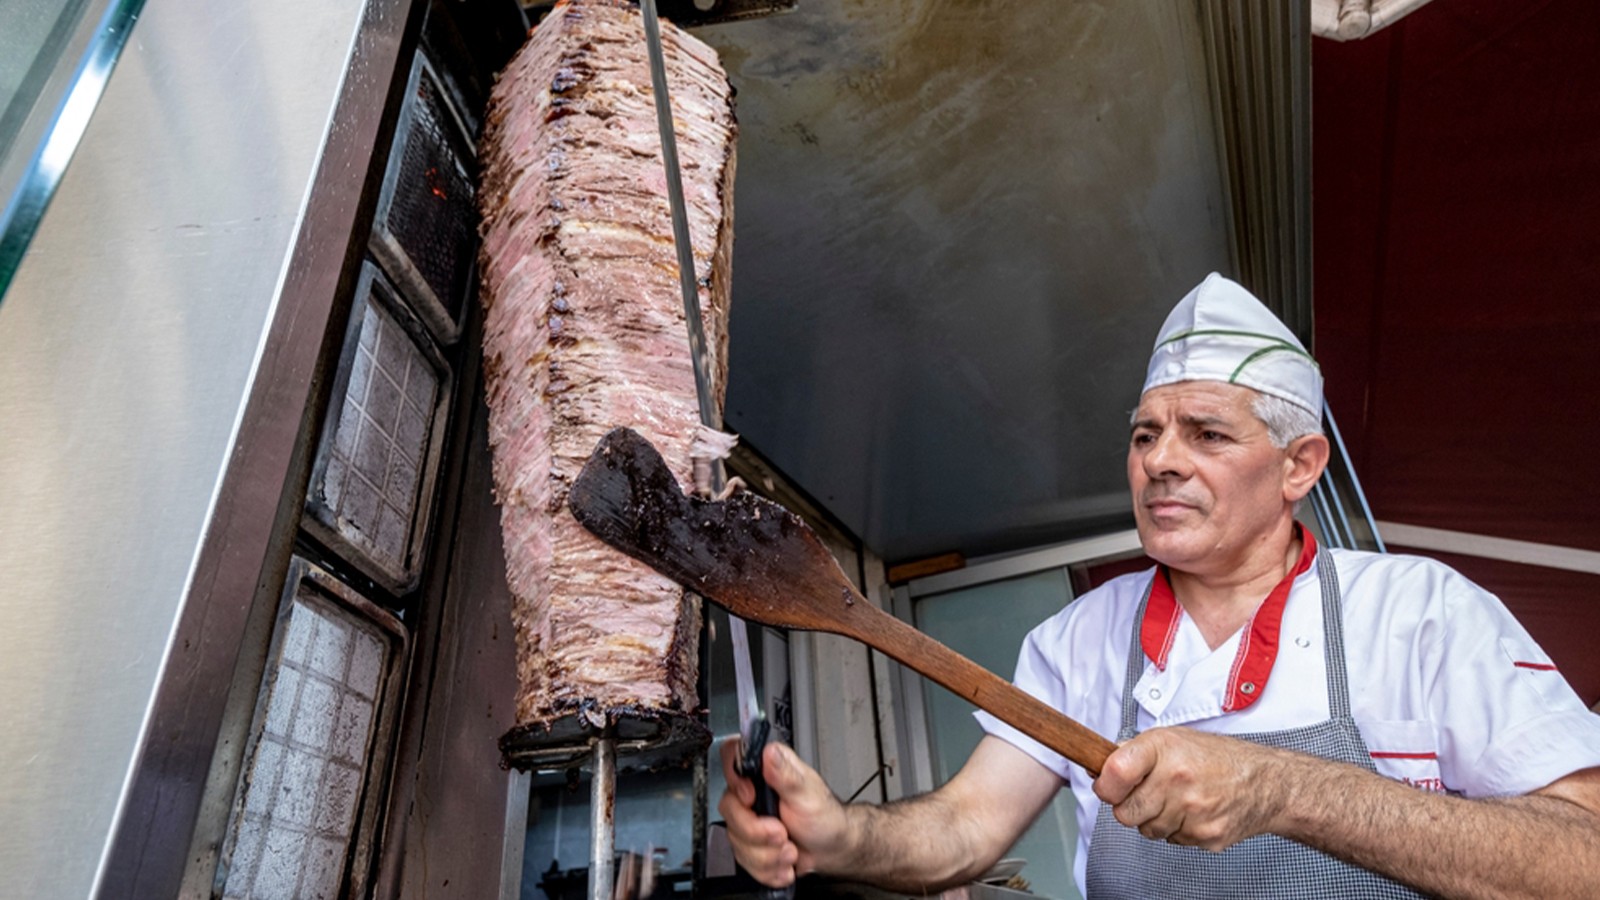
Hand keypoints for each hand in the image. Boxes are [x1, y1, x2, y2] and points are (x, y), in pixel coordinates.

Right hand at [718, 738, 849, 886]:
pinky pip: (743, 860)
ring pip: (736, 840)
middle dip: (757, 832)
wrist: (831, 849)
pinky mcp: (748, 843)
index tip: (751, 799)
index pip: (732, 758)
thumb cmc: (825, 817)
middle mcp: (753, 791)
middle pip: (729, 808)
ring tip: (790, 849)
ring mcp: (748, 818)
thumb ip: (785, 774)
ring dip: (768, 854)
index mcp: (767, 769)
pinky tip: (784, 861)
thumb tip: (769, 752)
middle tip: (782, 833)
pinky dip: (768, 867)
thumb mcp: (808, 793)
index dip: (735, 781)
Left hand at [1092, 727, 1295, 850]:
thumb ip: (1135, 751)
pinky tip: (1194, 812)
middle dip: (1130, 806)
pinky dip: (1178, 830)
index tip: (1109, 785)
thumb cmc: (1218, 758)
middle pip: (1125, 812)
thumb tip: (1098, 762)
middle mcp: (1177, 778)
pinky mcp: (1205, 835)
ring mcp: (1193, 810)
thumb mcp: (1173, 739)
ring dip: (1155, 819)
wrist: (1267, 783)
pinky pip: (1172, 841)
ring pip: (1147, 830)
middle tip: (1148, 794)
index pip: (1114, 773)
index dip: (1105, 784)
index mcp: (1164, 749)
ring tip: (1177, 800)